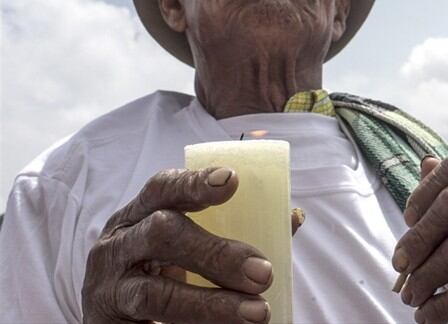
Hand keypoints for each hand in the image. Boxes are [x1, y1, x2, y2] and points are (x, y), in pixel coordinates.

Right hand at [82, 168, 300, 323]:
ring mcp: (109, 287)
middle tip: (263, 274)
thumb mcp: (185, 245)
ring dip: (211, 304)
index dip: (194, 182)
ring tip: (257, 313)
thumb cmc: (159, 270)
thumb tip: (293, 218)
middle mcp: (118, 245)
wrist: (112, 319)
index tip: (231, 181)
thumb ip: (234, 230)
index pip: (162, 188)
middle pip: (161, 234)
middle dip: (216, 253)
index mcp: (139, 214)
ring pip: (154, 293)